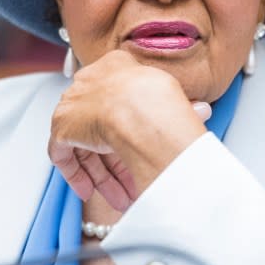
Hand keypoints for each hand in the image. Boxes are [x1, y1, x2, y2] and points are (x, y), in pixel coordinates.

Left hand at [48, 50, 209, 210]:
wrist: (137, 103)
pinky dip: (76, 173)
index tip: (141, 150)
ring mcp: (73, 104)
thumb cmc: (158, 96)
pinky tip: (89, 191)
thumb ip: (185, 107)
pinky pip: (64, 153)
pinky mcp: (62, 125)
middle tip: (131, 185)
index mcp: (116, 67)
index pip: (120, 104)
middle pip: (102, 128)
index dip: (131, 132)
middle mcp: (90, 82)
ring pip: (86, 145)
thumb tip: (202, 111)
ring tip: (119, 198)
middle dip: (118, 162)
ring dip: (103, 175)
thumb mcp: (177, 98)